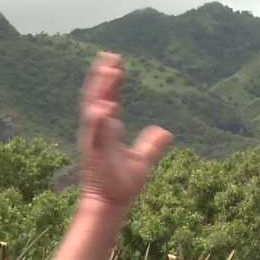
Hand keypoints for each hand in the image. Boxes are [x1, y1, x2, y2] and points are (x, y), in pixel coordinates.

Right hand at [78, 53, 172, 210]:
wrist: (111, 204)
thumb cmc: (122, 184)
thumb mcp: (143, 161)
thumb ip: (152, 144)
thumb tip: (166, 131)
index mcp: (108, 130)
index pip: (110, 98)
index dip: (114, 81)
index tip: (119, 63)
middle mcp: (98, 131)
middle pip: (97, 96)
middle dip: (102, 76)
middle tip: (110, 55)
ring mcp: (94, 140)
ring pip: (94, 108)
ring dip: (100, 89)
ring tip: (108, 69)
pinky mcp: (94, 152)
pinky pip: (95, 132)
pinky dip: (98, 118)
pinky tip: (106, 105)